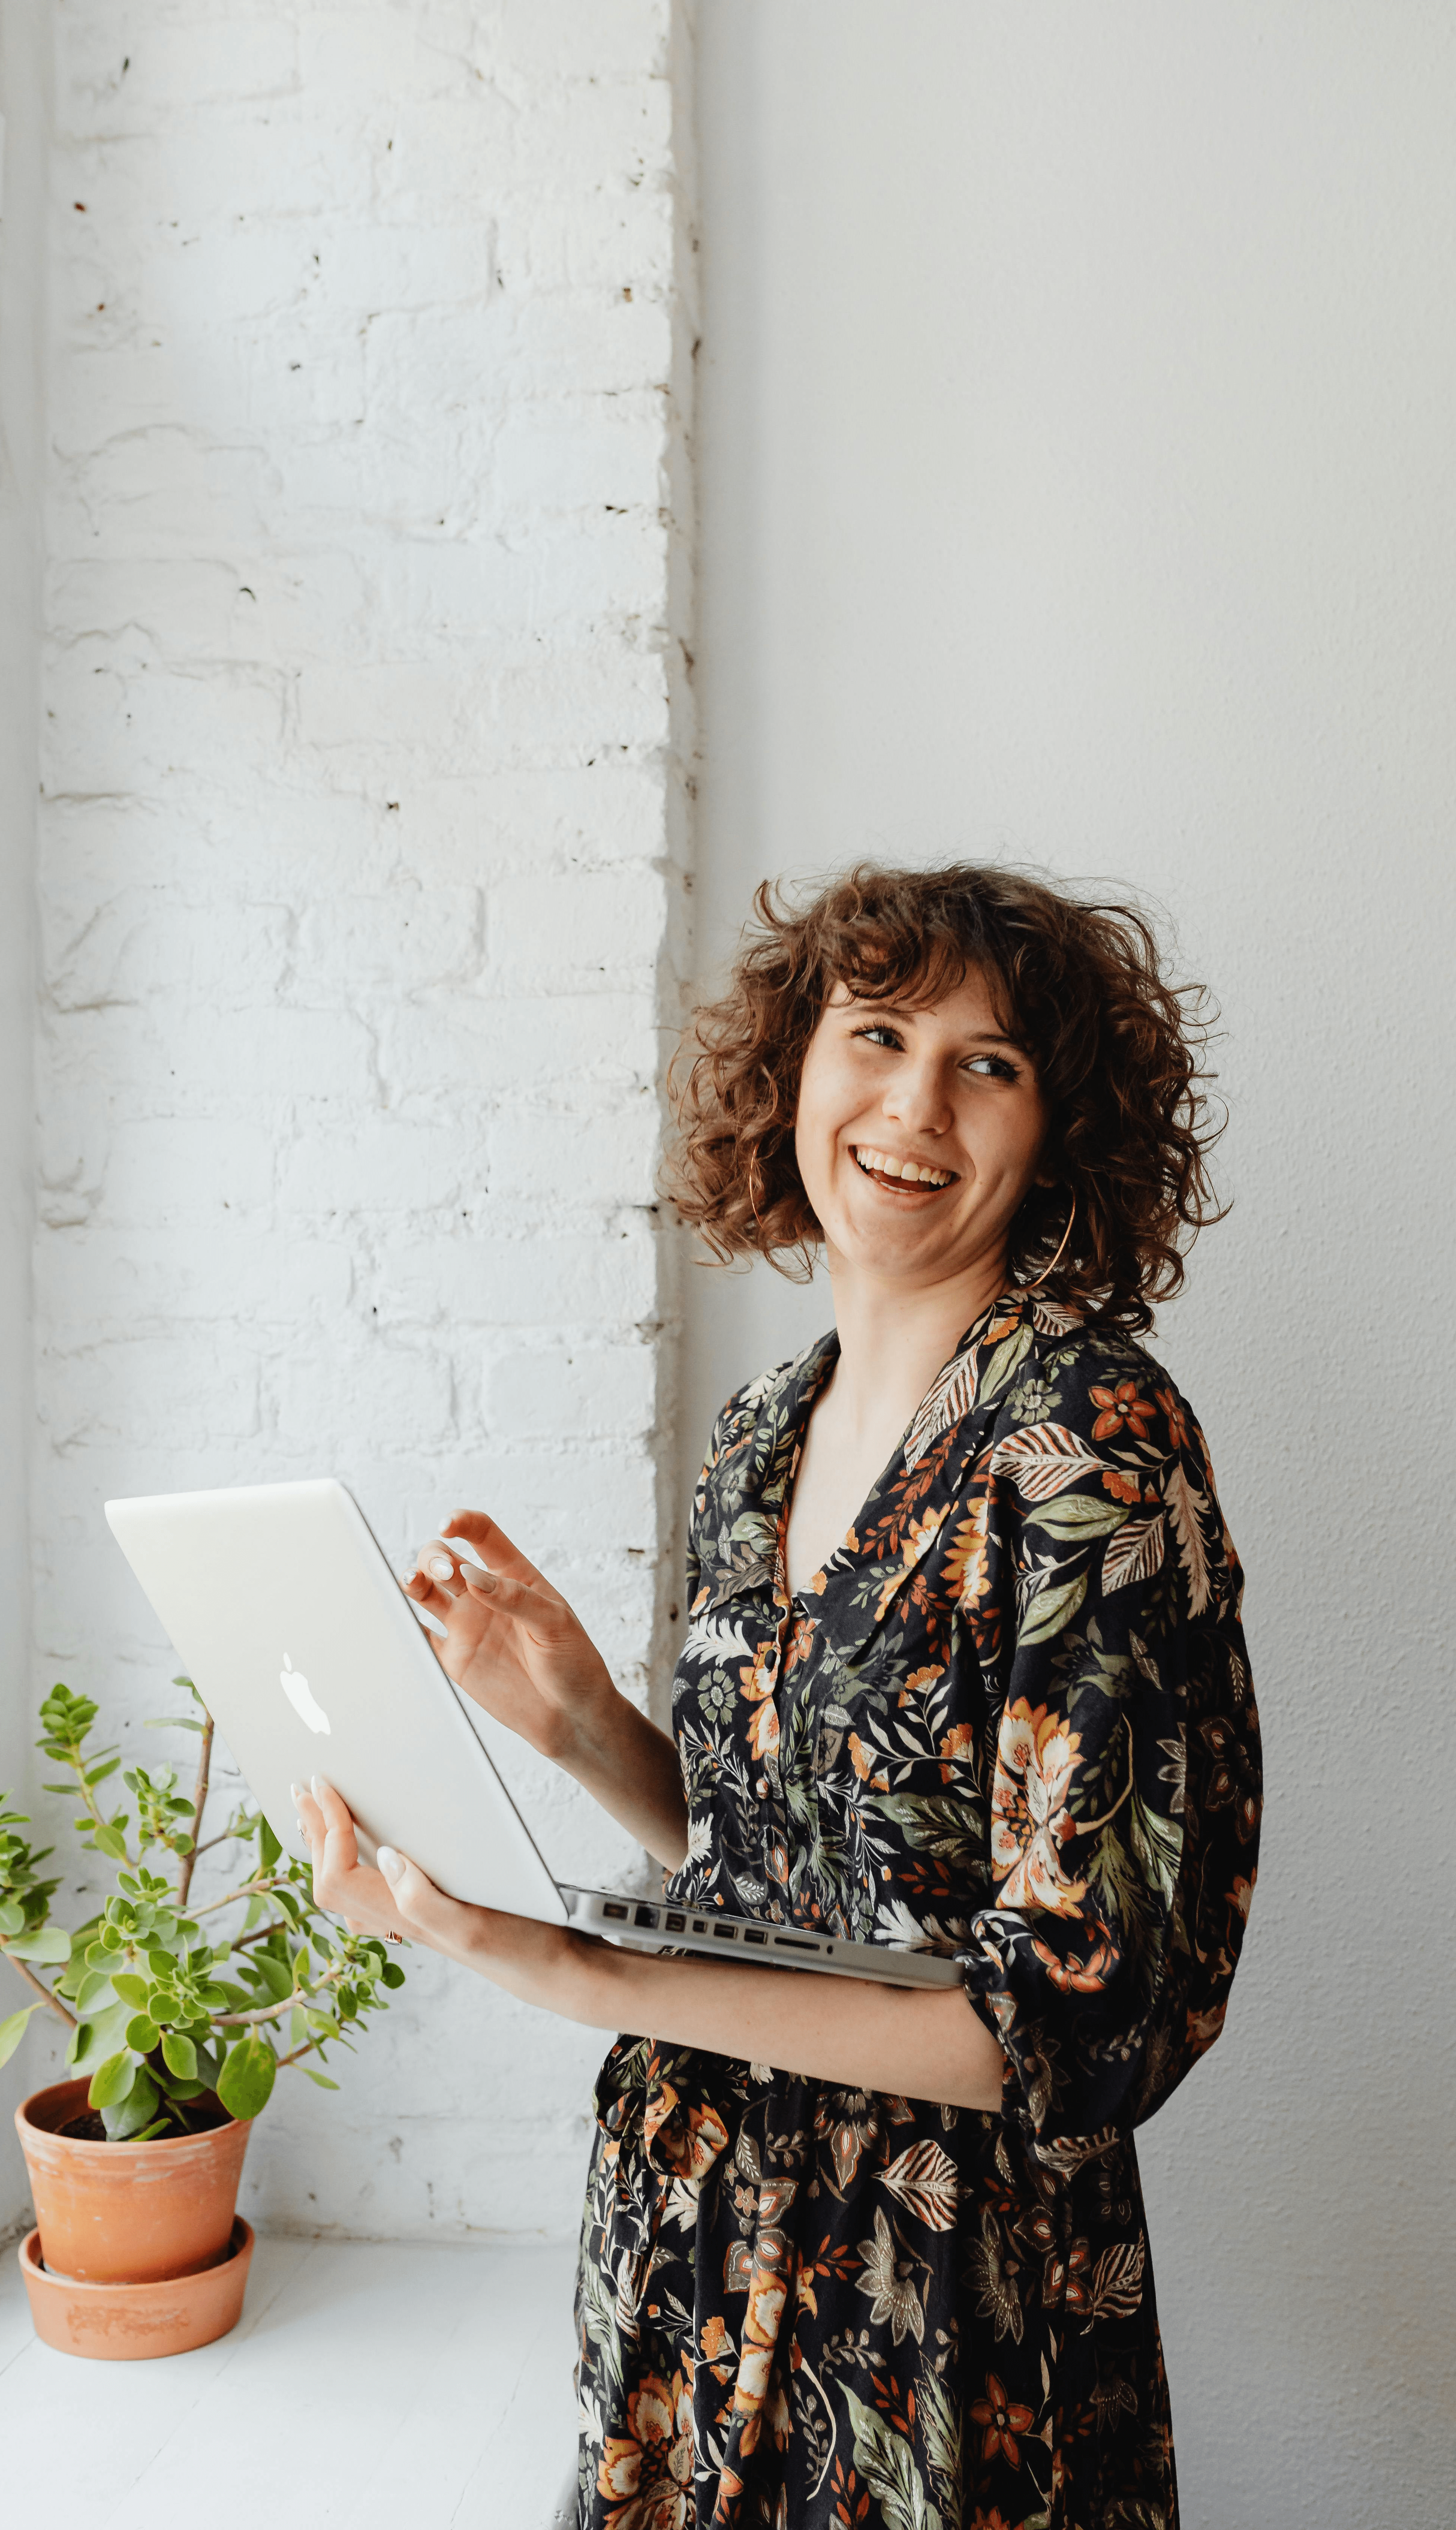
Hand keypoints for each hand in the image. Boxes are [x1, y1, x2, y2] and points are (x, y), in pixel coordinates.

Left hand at [293, 1775, 606, 2012]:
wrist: (553, 1968)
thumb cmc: (519, 1946)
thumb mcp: (472, 1925)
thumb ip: (423, 1899)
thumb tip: (383, 1858)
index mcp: (402, 1918)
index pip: (337, 1875)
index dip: (327, 1829)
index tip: (326, 1786)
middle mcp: (398, 1920)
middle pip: (330, 1880)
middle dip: (313, 1832)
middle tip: (301, 1790)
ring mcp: (411, 1918)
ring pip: (346, 1885)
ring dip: (324, 1846)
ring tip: (315, 1814)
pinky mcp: (429, 1910)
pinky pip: (369, 1886)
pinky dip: (350, 1859)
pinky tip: (361, 1847)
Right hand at [402, 1509, 691, 1869]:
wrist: (572, 1717)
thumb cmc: (576, 1664)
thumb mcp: (555, 1624)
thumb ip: (515, 1598)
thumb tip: (472, 1576)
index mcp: (515, 1577)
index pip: (483, 1535)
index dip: (463, 1522)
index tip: (448, 1525)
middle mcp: (485, 1595)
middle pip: (445, 1558)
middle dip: (435, 1557)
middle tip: (446, 1575)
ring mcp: (468, 1625)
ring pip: (426, 1590)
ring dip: (414, 1580)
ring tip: (414, 1585)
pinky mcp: (455, 1657)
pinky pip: (421, 1634)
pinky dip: (405, 1623)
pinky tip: (402, 1619)